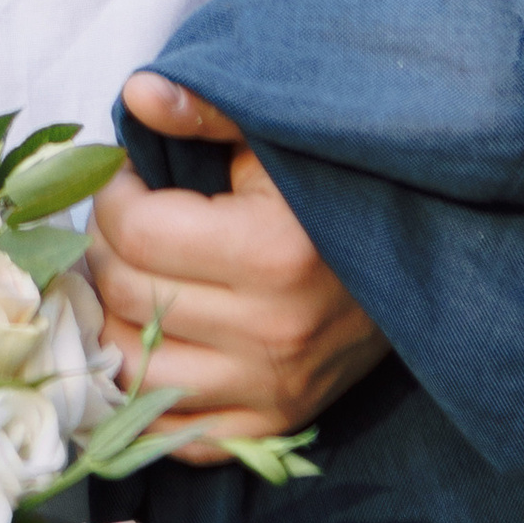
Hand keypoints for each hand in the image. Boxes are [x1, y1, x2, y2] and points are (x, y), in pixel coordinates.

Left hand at [87, 73, 387, 462]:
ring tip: (131, 276)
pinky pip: (169, 431)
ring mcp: (271, 391)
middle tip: (126, 222)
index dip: (114, 194)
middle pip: (125, 293)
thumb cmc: (333, 190)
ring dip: (112, 317)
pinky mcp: (272, 428)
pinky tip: (145, 342)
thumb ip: (207, 110)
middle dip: (107, 246)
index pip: (135, 231)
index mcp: (272, 254)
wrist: (416, 269)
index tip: (130, 177)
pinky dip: (141, 391)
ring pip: (131, 367)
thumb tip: (136, 91)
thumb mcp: (279, 139)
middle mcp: (271, 334)